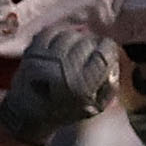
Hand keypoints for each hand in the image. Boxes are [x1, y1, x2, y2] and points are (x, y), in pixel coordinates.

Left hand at [0, 29, 117, 145]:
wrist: (29, 114)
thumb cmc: (67, 110)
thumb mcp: (96, 105)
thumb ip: (110, 82)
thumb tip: (116, 57)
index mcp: (81, 85)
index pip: (103, 53)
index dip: (109, 49)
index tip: (107, 52)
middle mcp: (63, 70)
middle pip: (88, 41)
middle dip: (93, 45)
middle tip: (90, 54)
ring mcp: (45, 59)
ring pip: (71, 35)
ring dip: (77, 39)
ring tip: (76, 49)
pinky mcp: (31, 52)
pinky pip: (52, 31)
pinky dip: (61, 34)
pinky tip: (63, 42)